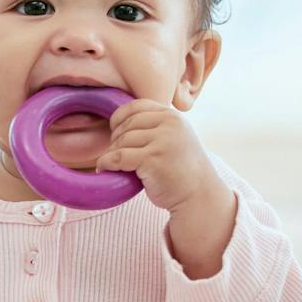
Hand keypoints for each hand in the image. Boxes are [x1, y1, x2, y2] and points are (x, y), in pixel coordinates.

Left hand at [94, 99, 223, 212]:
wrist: (199, 194)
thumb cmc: (181, 170)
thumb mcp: (174, 138)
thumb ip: (155, 127)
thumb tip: (117, 123)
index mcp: (172, 116)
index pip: (137, 106)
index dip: (119, 118)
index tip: (114, 132)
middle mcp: (169, 124)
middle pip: (127, 125)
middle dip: (115, 140)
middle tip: (115, 155)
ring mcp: (162, 141)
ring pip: (121, 141)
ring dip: (111, 154)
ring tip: (113, 165)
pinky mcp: (152, 159)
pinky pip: (118, 157)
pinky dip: (106, 163)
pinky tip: (103, 169)